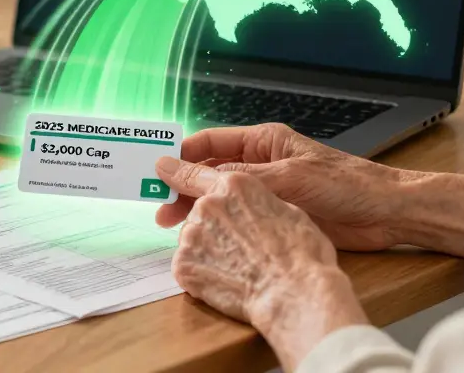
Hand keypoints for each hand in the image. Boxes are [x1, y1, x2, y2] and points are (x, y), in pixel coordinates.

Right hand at [156, 123, 407, 251]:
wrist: (386, 213)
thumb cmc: (344, 184)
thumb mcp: (283, 178)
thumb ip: (232, 176)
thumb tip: (186, 169)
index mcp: (263, 142)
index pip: (209, 143)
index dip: (181, 155)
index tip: (156, 170)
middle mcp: (262, 164)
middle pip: (210, 172)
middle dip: (184, 188)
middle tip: (161, 208)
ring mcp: (269, 191)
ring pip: (223, 198)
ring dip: (200, 209)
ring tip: (176, 227)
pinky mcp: (277, 216)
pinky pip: (240, 219)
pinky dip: (222, 226)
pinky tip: (208, 237)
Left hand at [157, 158, 367, 369]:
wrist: (293, 293)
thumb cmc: (301, 253)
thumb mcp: (286, 210)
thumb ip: (256, 201)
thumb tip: (251, 206)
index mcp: (233, 186)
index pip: (194, 174)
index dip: (178, 173)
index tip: (162, 169)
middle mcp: (207, 205)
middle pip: (199, 213)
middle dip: (213, 227)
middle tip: (239, 249)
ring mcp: (191, 236)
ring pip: (193, 239)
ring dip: (208, 250)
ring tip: (238, 269)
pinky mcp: (183, 266)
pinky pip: (188, 266)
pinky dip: (202, 274)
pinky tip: (227, 283)